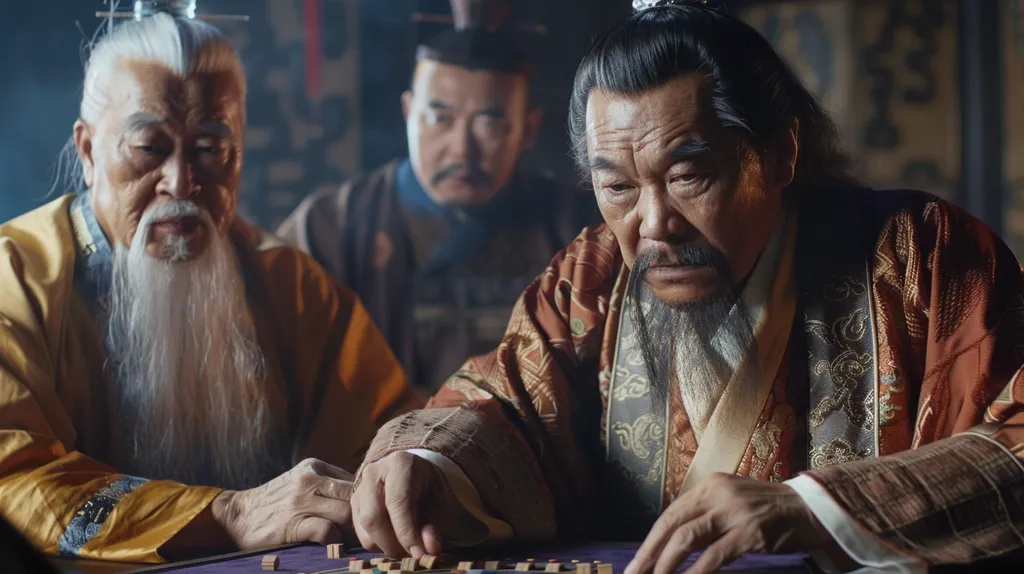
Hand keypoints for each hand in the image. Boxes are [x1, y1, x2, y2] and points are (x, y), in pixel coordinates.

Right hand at [213, 458, 354, 548]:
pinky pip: (328, 531)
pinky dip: (336, 541)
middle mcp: (310, 479)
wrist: (237, 516)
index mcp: (315, 467)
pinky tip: (333, 546)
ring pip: (346, 512)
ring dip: (353, 530)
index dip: (367, 500)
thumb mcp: (302, 483)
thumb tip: (366, 499)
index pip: (356, 480)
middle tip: (367, 532)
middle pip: (355, 495)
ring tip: (352, 540)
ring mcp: (301, 501)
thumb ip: (330, 486)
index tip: (369, 515)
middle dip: (364, 515)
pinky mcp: (293, 524)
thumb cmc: (276, 503)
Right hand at [351, 451, 485, 558]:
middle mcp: (374, 472)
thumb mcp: (440, 502)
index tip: (419, 554)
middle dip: (392, 544)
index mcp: (400, 464)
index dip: (407, 533)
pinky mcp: (353, 501)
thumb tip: (428, 550)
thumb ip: (434, 526)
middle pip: (374, 517)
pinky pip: (359, 531)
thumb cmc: (428, 487)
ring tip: (404, 547)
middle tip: (411, 555)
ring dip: (384, 546)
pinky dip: (377, 543)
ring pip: (364, 527)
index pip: (398, 503)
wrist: (412, 472)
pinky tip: (393, 540)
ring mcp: (359, 487)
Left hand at [624, 473, 833, 573]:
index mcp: (709, 486)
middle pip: (672, 525)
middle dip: (649, 554)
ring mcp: (733, 513)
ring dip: (666, 565)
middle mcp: (717, 495)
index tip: (636, 563)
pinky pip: (714, 557)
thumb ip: (705, 514)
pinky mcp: (749, 534)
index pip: (670, 514)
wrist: (809, 508)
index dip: (650, 541)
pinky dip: (696, 573)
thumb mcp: (731, 500)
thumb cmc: (768, 509)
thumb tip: (673, 541)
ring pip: (687, 539)